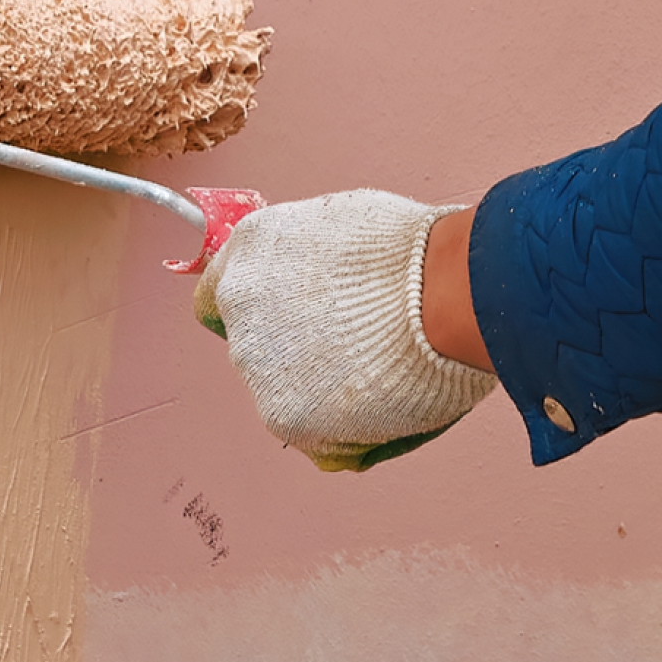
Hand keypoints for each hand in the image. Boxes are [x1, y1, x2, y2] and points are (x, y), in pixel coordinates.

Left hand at [194, 190, 496, 470]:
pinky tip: (385, 400)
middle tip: (356, 347)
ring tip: (382, 370)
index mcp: (251, 251)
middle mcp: (240, 305)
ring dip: (321, 390)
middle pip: (255, 345)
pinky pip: (313, 433)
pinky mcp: (282, 415)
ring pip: (284, 391)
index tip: (281, 325)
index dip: (256, 313)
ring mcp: (255, 363)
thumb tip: (324, 285)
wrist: (444, 293)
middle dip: (297, 352)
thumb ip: (315, 262)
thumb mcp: (346, 228)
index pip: (218, 296)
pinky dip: (345, 429)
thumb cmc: (414, 253)